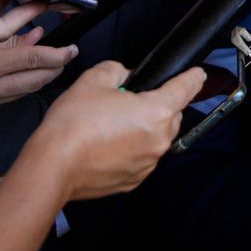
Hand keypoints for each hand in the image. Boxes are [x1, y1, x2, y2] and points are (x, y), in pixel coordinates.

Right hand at [0, 24, 77, 110]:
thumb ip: (3, 24)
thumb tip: (34, 26)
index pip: (34, 59)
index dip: (58, 53)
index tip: (72, 47)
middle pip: (36, 80)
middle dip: (56, 67)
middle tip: (69, 54)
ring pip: (26, 90)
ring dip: (43, 75)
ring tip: (55, 61)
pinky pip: (12, 95)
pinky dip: (25, 81)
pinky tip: (30, 69)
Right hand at [18, 61, 204, 202]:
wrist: (52, 166)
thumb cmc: (73, 123)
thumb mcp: (95, 79)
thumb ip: (118, 70)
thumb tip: (125, 77)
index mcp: (156, 112)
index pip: (185, 89)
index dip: (192, 78)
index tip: (198, 74)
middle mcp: (158, 141)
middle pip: (171, 116)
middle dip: (159, 104)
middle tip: (129, 99)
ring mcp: (147, 164)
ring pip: (156, 138)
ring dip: (145, 128)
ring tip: (114, 123)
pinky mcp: (133, 180)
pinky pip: (142, 157)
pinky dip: (133, 148)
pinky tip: (109, 143)